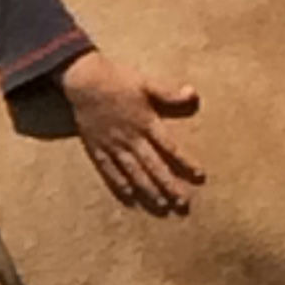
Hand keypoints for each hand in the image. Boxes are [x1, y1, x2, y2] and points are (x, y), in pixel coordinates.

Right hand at [56, 49, 202, 214]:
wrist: (85, 81)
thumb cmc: (117, 80)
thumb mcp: (146, 83)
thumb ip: (169, 92)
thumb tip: (192, 94)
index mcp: (146, 123)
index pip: (170, 147)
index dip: (186, 162)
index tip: (199, 176)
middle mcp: (131, 138)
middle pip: (153, 166)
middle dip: (169, 185)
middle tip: (182, 203)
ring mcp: (113, 145)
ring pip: (133, 172)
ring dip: (148, 189)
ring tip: (160, 204)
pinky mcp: (97, 147)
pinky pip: (109, 169)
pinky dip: (119, 183)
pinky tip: (129, 195)